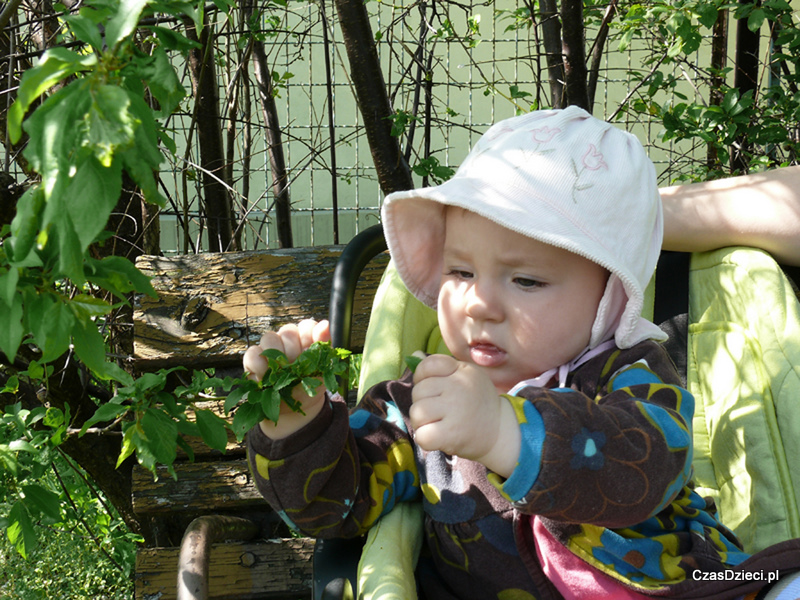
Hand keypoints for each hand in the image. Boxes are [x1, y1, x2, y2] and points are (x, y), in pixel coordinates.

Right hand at [243, 319, 330, 438]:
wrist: (295, 409)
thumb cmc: (309, 385)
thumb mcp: (322, 368)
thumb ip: (323, 344)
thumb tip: (325, 323)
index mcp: (306, 339)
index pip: (307, 325)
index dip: (310, 337)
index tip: (311, 351)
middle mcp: (287, 340)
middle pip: (288, 332)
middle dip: (294, 351)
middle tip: (296, 368)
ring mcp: (269, 349)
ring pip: (269, 338)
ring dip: (277, 356)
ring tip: (282, 372)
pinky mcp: (253, 360)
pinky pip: (252, 353)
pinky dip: (259, 364)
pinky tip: (266, 375)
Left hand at [410, 355, 520, 476]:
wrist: (500, 433)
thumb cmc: (476, 404)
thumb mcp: (464, 377)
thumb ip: (439, 368)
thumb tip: (413, 355)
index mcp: (462, 371)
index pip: (428, 365)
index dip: (422, 378)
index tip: (434, 389)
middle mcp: (459, 387)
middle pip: (418, 391)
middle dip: (423, 402)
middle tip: (440, 411)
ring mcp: (455, 410)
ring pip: (416, 413)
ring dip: (422, 422)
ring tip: (438, 424)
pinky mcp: (451, 434)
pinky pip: (421, 435)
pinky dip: (425, 439)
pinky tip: (438, 437)